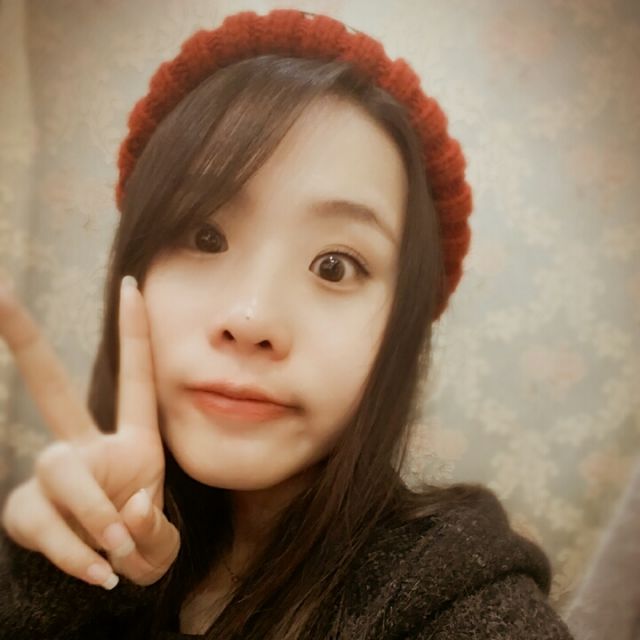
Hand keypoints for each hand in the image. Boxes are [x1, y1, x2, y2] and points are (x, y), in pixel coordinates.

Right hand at [0, 274, 179, 588]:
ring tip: (118, 552)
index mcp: (134, 440)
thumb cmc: (141, 542)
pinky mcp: (25, 510)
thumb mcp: (159, 538)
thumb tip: (124, 513)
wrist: (109, 578)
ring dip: (92, 515)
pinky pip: (43, 523)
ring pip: (60, 470)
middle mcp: (86, 446)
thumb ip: (152, 529)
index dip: (134, 333)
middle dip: (26, 342)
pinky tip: (98, 572)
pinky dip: (74, 553)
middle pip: (52, 390)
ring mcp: (51, 476)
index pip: (135, 379)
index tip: (130, 284)